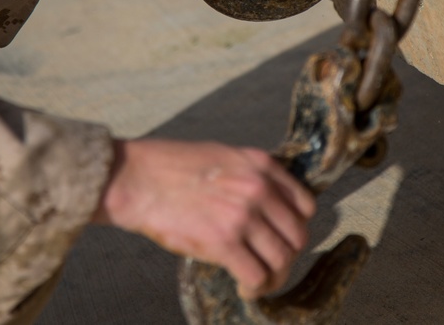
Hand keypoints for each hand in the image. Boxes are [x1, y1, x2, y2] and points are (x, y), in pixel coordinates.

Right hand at [92, 138, 315, 298]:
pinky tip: (244, 287)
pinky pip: (257, 275)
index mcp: (262, 165)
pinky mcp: (223, 242)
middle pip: (297, 236)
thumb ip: (251, 176)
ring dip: (273, 276)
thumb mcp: (225, 156)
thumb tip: (267, 203)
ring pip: (281, 259)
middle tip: (270, 264)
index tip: (283, 237)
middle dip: (287, 255)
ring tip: (258, 281)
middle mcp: (259, 189)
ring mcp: (243, 216)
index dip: (297, 226)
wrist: (138, 178)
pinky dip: (256, 287)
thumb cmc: (172, 166)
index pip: (305, 205)